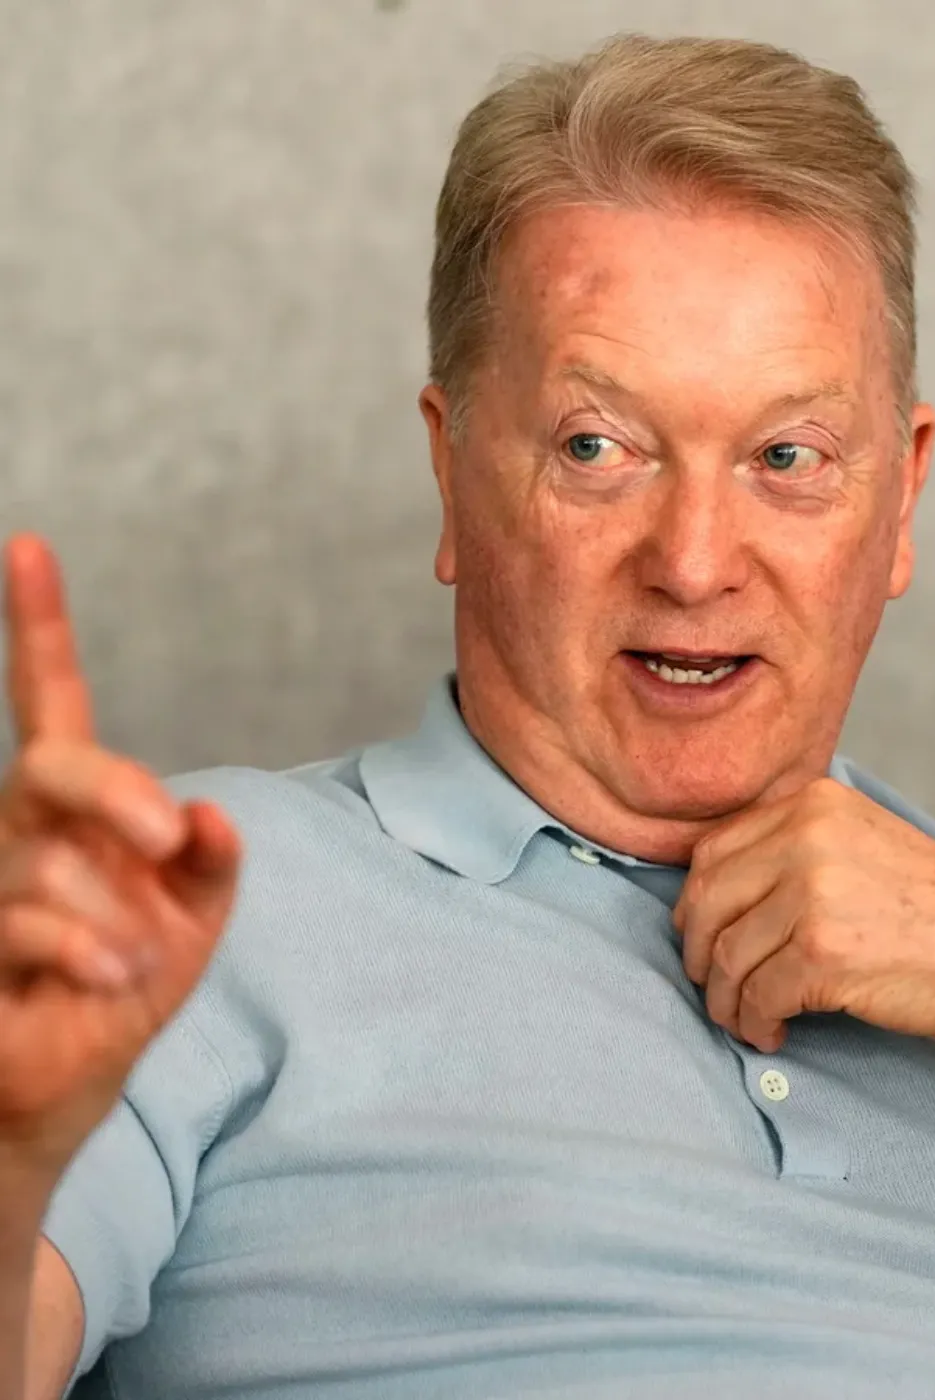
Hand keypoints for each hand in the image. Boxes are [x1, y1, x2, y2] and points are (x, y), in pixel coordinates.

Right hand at [0, 535, 241, 1185]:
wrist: (68, 1086)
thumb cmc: (126, 988)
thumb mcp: (194, 923)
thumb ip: (212, 868)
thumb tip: (212, 818)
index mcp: (76, 809)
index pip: (53, 702)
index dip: (41, 628)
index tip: (31, 546)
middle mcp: (18, 830)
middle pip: (50, 765)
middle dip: (115, 794)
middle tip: (169, 836)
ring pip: (40, 857)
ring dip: (114, 910)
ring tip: (135, 956)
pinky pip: (19, 920)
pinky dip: (83, 947)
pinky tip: (110, 973)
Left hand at [674, 778, 934, 1058]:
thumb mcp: (864, 841)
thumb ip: (797, 849)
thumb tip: (719, 894)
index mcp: (813, 805)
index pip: (713, 850)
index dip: (697, 903)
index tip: (702, 935)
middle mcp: (807, 837)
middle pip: (706, 901)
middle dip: (698, 953)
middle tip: (712, 985)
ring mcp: (814, 893)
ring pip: (726, 955)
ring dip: (725, 999)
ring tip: (743, 1018)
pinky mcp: (823, 952)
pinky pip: (756, 995)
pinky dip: (753, 1022)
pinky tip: (771, 1032)